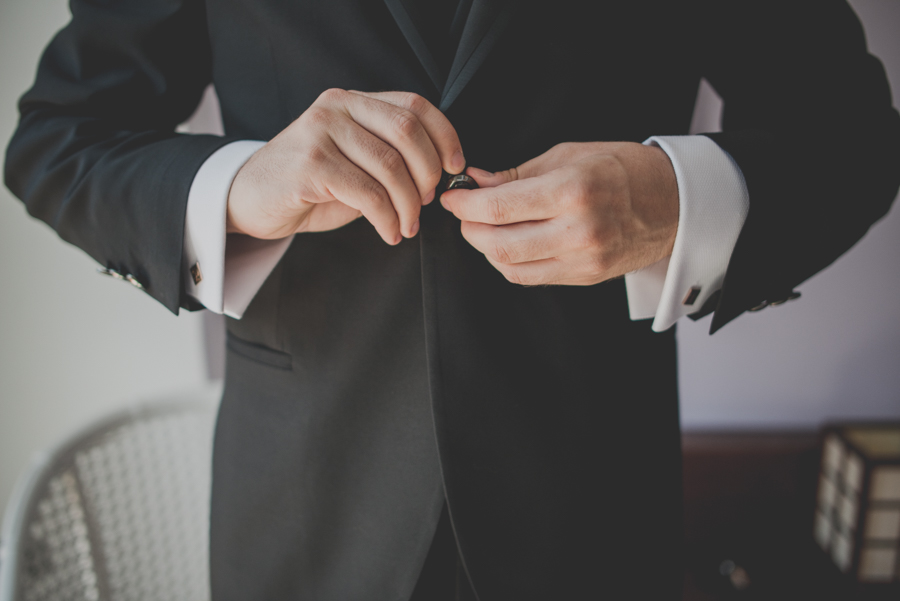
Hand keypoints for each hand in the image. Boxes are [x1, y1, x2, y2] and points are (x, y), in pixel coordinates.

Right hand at [227, 89, 465, 244]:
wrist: (248, 200)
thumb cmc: (308, 185)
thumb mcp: (353, 161)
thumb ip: (389, 157)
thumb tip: (438, 176)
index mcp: (353, 102)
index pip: (414, 105)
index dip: (445, 136)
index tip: (455, 167)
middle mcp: (336, 109)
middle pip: (407, 132)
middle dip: (427, 174)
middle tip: (425, 203)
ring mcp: (320, 133)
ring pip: (390, 167)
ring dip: (408, 205)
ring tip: (406, 225)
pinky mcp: (310, 166)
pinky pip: (368, 194)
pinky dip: (387, 219)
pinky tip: (388, 232)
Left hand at [439, 142, 678, 284]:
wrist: (675, 202)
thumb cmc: (623, 169)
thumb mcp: (570, 154)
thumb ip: (518, 174)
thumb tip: (475, 182)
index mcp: (573, 190)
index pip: (499, 207)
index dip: (464, 205)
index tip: (451, 198)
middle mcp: (578, 230)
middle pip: (499, 244)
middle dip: (470, 229)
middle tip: (464, 214)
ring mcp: (583, 259)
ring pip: (511, 266)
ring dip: (486, 248)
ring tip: (483, 228)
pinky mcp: (586, 277)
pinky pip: (531, 277)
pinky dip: (509, 263)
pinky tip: (507, 244)